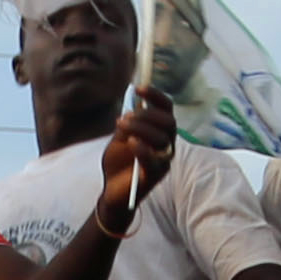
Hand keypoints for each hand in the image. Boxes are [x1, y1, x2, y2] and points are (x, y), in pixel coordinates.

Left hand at [97, 87, 176, 227]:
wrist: (112, 190)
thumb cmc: (119, 162)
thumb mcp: (120, 138)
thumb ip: (127, 123)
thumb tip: (132, 104)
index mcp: (160, 131)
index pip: (166, 108)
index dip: (155, 96)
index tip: (138, 89)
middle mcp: (167, 144)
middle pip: (168, 122)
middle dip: (146, 114)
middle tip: (124, 117)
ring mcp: (163, 160)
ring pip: (162, 138)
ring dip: (140, 127)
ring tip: (120, 126)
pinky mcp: (154, 176)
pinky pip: (155, 160)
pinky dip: (143, 149)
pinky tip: (131, 142)